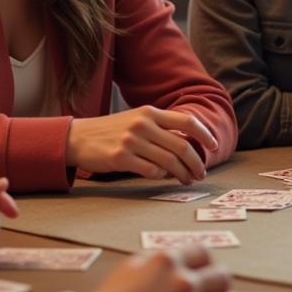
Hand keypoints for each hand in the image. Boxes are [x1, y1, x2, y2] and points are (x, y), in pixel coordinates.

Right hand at [67, 106, 218, 182]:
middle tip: (201, 173)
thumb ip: (160, 128)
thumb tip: (187, 146)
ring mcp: (131, 141)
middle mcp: (143, 124)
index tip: (214, 147)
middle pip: (182, 146)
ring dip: (182, 174)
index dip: (205, 134)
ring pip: (169, 161)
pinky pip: (151, 171)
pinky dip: (160, 176)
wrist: (77, 137)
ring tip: (187, 180)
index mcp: (150, 112)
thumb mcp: (136, 120)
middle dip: (196, 163)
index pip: (187, 121)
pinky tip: (161, 177)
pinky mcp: (121, 158)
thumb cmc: (112, 131)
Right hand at [87, 245, 236, 291]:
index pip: (204, 252)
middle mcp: (186, 282)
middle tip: (219, 289)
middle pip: (223, 277)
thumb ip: (156, 259)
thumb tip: (173, 260)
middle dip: (222, 283)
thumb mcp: (131, 265)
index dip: (207, 261)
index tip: (206, 268)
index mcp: (171, 261)